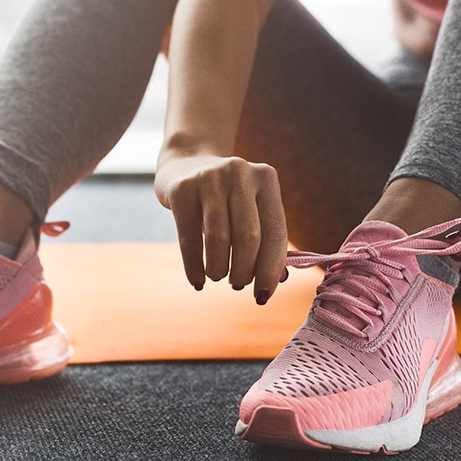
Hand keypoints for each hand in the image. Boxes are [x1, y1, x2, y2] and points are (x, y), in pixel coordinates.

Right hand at [154, 152, 287, 303]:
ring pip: (219, 239)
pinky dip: (194, 267)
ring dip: (219, 269)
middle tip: (237, 284)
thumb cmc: (226, 198)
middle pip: (248, 237)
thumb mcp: (251, 208)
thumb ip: (267, 240)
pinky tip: (197, 281)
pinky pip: (189, 238)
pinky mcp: (182, 189)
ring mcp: (209, 177)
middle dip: (244, 271)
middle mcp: (240, 173)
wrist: (185, 164)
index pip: (275, 232)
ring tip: (217, 276)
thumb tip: (278, 280)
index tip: (263, 296)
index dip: (271, 269)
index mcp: (266, 178)